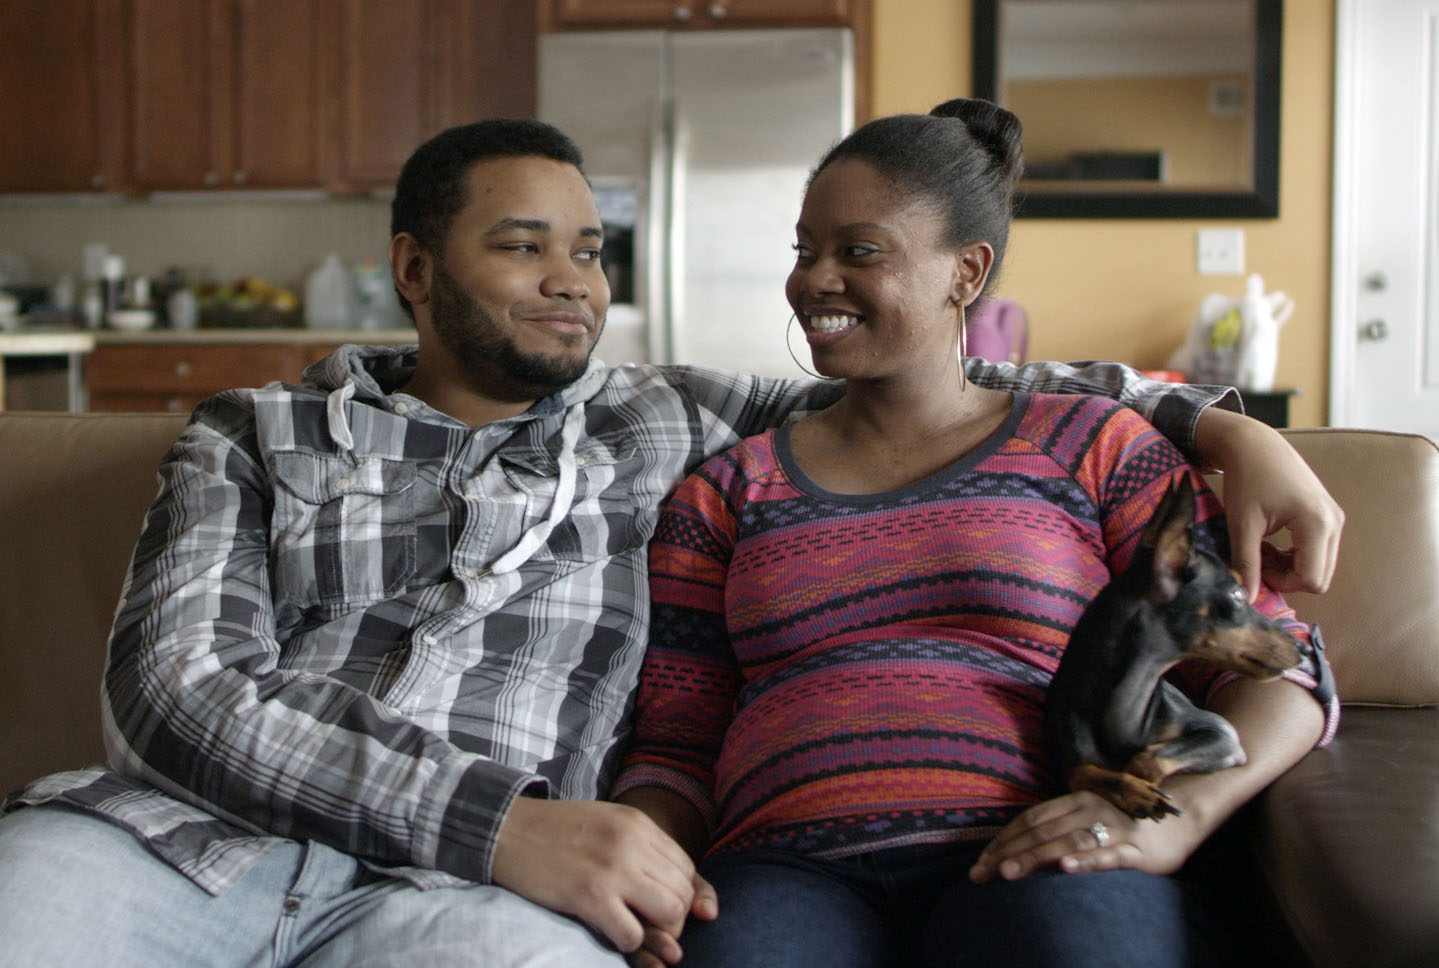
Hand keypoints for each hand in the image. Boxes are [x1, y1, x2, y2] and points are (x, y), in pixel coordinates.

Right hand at [491, 798, 713, 957]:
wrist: (507, 829)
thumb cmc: (557, 831)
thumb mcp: (607, 823)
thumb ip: (643, 846)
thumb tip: (681, 886)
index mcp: (638, 823)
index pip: (686, 869)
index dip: (680, 894)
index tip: (657, 904)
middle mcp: (632, 842)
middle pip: (683, 893)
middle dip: (673, 917)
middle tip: (648, 923)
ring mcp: (613, 868)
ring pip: (670, 914)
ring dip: (656, 931)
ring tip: (633, 928)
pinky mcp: (590, 895)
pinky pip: (633, 934)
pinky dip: (628, 941)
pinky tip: (612, 932)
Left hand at [967, 792, 1204, 882]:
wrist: (1179, 818)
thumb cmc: (1126, 821)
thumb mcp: (1089, 816)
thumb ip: (1060, 825)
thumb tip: (1020, 845)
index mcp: (1074, 800)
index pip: (1029, 820)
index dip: (1003, 840)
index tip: (980, 862)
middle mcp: (1089, 810)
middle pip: (1040, 832)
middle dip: (1007, 854)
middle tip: (982, 874)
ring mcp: (1112, 828)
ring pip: (1066, 843)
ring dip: (1035, 858)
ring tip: (1009, 873)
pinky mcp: (1136, 850)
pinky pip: (1106, 856)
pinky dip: (1084, 861)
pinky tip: (1065, 869)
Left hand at [1194, 408, 1343, 598]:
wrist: (1255, 445)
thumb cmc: (1246, 479)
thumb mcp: (1242, 523)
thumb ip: (1246, 563)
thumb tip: (1245, 599)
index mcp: (1317, 523)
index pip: (1312, 579)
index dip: (1282, 584)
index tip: (1256, 567)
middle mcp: (1334, 522)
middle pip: (1320, 577)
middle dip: (1287, 577)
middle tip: (1256, 558)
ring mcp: (1334, 519)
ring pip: (1319, 566)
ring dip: (1289, 567)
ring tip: (1259, 547)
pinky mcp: (1327, 517)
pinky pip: (1318, 553)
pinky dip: (1294, 556)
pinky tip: (1270, 542)